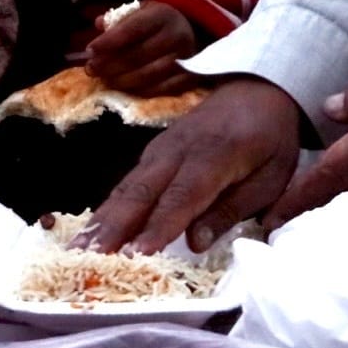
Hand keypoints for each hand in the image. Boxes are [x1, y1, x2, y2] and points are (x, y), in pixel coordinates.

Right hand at [81, 76, 303, 253]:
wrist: (260, 88)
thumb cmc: (271, 139)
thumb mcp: (271, 175)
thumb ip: (233, 208)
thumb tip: (196, 244)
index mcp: (215, 156)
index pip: (182, 197)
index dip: (157, 227)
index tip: (135, 256)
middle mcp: (179, 151)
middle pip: (142, 192)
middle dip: (113, 227)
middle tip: (86, 259)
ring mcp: (162, 148)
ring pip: (127, 187)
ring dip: (101, 219)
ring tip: (76, 250)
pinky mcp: (154, 151)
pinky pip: (128, 181)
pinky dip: (107, 206)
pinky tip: (91, 230)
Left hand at [88, 0, 201, 95]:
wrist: (191, 32)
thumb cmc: (157, 23)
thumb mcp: (141, 12)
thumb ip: (119, 18)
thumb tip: (99, 23)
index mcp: (163, 15)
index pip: (133, 29)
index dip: (109, 41)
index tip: (90, 50)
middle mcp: (177, 35)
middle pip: (138, 55)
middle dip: (110, 64)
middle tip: (91, 69)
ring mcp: (186, 59)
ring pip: (148, 75)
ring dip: (121, 80)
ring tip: (105, 80)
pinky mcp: (190, 77)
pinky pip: (162, 89)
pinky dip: (140, 91)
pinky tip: (125, 88)